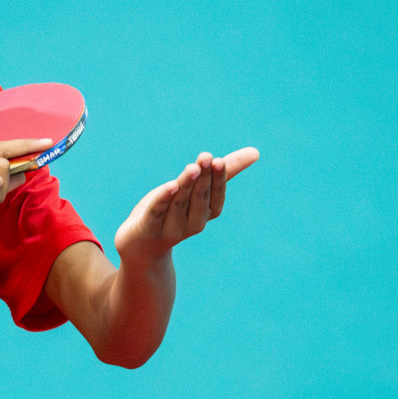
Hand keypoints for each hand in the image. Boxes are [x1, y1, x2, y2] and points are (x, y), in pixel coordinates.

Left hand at [115, 148, 259, 265]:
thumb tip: (256, 152)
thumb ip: (223, 172)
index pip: (215, 198)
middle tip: (206, 157)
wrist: (141, 246)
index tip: (219, 161)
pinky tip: (170, 186)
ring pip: (178, 204)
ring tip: (192, 167)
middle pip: (198, 199)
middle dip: (203, 178)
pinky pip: (156, 213)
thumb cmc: (172, 211)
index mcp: (205, 214)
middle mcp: (191, 224)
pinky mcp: (147, 229)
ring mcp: (170, 229)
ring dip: (186, 185)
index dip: (218, 181)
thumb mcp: (195, 188)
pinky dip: (163, 200)